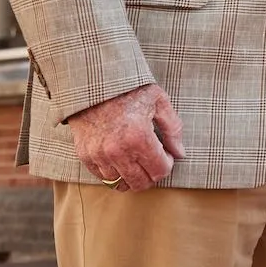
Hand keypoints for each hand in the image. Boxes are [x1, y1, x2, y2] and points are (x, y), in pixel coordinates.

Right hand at [66, 82, 185, 192]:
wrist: (95, 82)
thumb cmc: (130, 89)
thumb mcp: (159, 101)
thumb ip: (173, 129)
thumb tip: (180, 154)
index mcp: (138, 137)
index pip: (160, 171)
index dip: (167, 164)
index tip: (166, 153)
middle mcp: (117, 151)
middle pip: (140, 183)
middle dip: (152, 175)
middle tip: (153, 160)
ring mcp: (98, 155)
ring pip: (120, 183)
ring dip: (132, 176)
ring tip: (137, 160)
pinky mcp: (85, 155)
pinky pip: (102, 178)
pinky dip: (114, 173)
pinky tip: (121, 159)